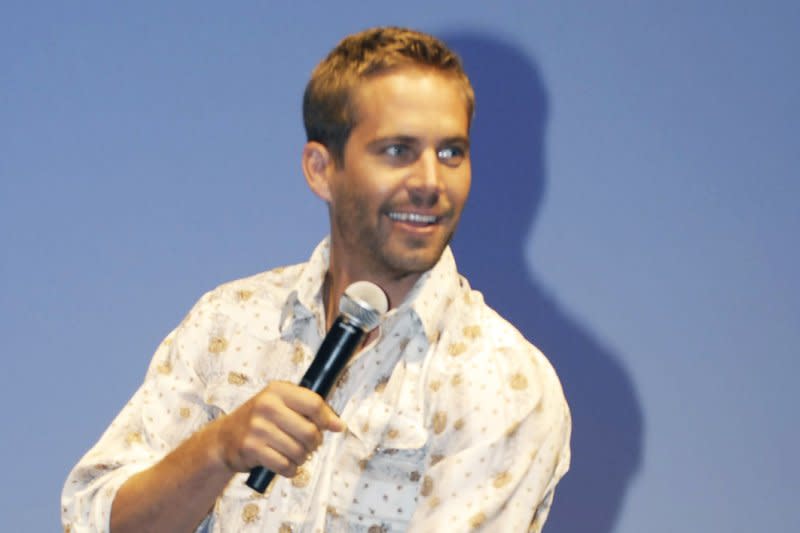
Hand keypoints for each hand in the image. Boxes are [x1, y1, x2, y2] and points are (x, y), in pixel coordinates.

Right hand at [212, 381, 345, 477]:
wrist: (224, 437)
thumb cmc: (260, 420)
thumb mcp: (281, 404)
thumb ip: (310, 410)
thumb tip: (339, 425)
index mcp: (278, 390)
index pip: (314, 403)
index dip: (327, 418)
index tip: (332, 427)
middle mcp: (267, 405)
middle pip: (309, 431)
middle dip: (314, 443)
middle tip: (309, 445)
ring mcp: (257, 427)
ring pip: (299, 451)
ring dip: (302, 458)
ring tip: (295, 454)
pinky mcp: (251, 448)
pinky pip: (285, 465)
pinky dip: (290, 469)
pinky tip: (285, 464)